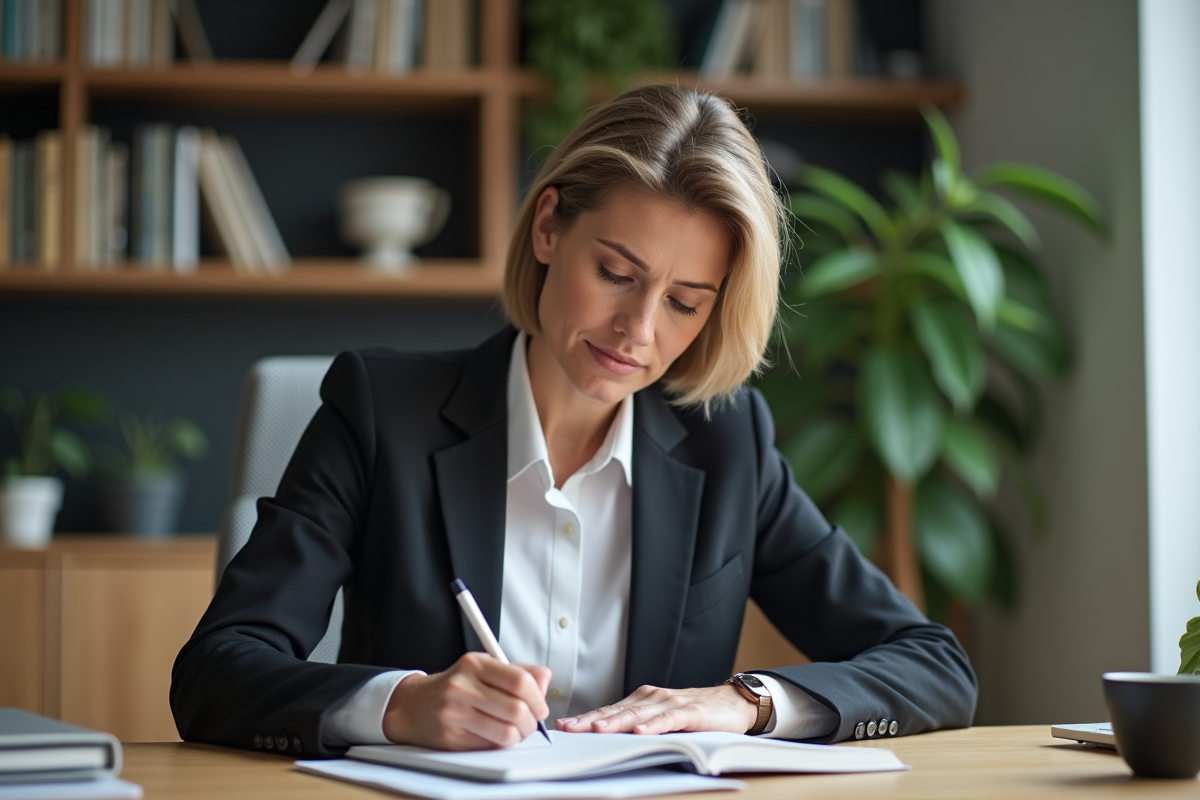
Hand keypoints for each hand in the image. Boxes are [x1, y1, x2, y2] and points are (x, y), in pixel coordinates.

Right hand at [382, 652, 551, 749]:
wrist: (413, 705)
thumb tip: (545, 681)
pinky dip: (500, 744)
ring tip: (514, 731)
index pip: (520, 681)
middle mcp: (462, 686)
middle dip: (531, 722)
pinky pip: (490, 747)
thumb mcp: (484, 668)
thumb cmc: (456, 686)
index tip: (540, 707)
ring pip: (506, 733)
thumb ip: (518, 672)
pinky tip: (495, 736)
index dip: (538, 698)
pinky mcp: (450, 738)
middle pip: (517, 710)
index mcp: (474, 663)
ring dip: (518, 736)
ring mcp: (454, 713)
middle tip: (529, 723)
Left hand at [556, 684, 757, 735]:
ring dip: (616, 722)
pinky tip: (641, 731)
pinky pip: (669, 718)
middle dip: (591, 720)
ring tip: (596, 730)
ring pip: (638, 713)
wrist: (732, 703)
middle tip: (569, 729)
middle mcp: (652, 697)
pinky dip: (654, 725)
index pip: (608, 711)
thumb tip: (606, 740)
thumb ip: (638, 726)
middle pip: (617, 711)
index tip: (563, 727)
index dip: (585, 718)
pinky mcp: (691, 712)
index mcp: (642, 700)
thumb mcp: (661, 719)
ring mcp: (671, 702)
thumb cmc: (694, 713)